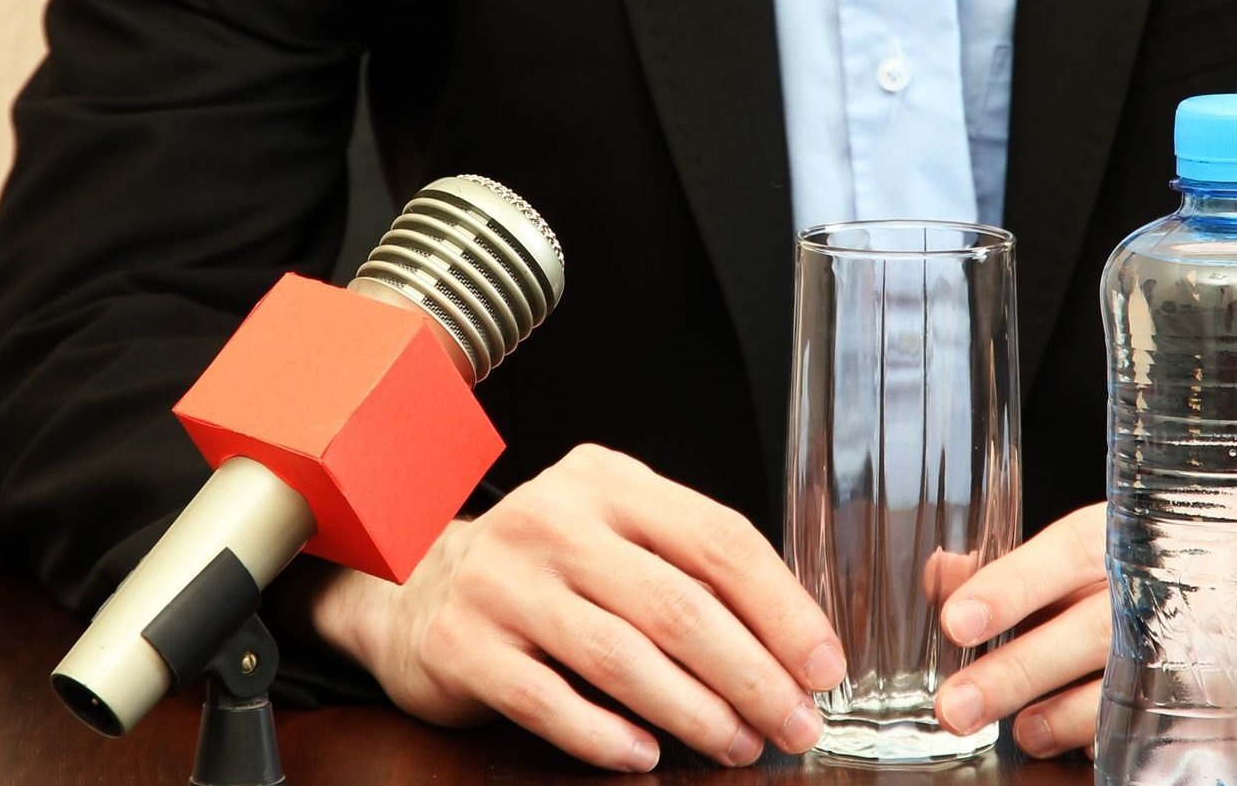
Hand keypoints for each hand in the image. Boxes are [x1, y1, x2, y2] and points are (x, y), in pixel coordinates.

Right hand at [301, 444, 843, 772]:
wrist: (415, 588)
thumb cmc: (545, 568)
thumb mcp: (613, 532)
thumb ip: (687, 566)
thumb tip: (792, 644)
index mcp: (610, 482)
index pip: (718, 539)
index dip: (781, 608)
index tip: (821, 665)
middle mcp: (555, 520)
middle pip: (678, 605)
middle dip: (751, 675)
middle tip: (792, 724)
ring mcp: (503, 581)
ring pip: (621, 656)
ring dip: (693, 712)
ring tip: (736, 745)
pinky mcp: (464, 643)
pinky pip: (547, 700)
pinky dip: (605, 735)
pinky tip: (646, 755)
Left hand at [928, 501, 1236, 757]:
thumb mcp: (1151, 537)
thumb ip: (1048, 568)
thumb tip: (945, 575)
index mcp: (1152, 527)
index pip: (1069, 549)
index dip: (1010, 580)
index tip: (955, 611)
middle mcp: (1187, 577)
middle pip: (1087, 626)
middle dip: (1015, 668)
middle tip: (955, 701)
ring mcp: (1230, 637)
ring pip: (1133, 682)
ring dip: (1067, 715)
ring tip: (1025, 734)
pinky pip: (1197, 724)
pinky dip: (1150, 740)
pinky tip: (1115, 752)